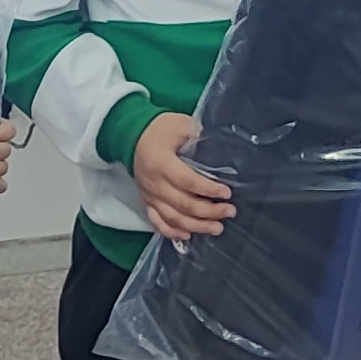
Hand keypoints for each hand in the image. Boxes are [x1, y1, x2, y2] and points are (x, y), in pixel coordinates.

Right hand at [131, 109, 232, 243]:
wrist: (131, 135)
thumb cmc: (159, 129)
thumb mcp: (180, 124)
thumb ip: (198, 136)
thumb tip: (220, 148)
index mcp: (162, 163)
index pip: (188, 182)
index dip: (209, 190)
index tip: (227, 193)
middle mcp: (154, 184)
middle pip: (184, 205)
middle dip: (209, 211)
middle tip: (229, 211)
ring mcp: (149, 195)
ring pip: (173, 218)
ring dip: (196, 226)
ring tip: (217, 228)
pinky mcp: (146, 201)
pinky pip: (158, 222)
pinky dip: (173, 232)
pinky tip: (188, 235)